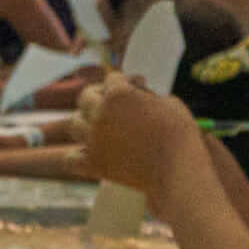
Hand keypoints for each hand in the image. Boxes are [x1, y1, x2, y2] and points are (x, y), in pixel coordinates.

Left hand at [74, 75, 191, 192]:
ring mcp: (94, 140)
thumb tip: (138, 97)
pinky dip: (74, 156)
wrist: (178, 170)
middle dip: (99, 95)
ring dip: (85, 122)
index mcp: (118, 94)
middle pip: (85, 96)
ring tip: (100, 127)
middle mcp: (100, 114)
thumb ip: (146, 96)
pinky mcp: (94, 164)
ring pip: (73, 124)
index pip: (112, 78)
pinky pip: (70, 159)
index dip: (127, 81)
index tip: (140, 86)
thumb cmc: (179, 134)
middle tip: (114, 104)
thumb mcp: (168, 102)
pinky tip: (86, 153)